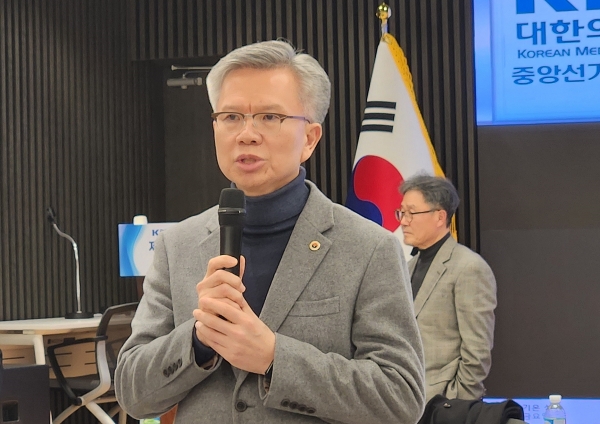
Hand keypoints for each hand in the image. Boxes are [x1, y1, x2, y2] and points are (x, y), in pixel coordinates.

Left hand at [193, 256, 274, 373]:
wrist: (270, 356)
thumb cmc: (261, 335)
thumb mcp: (254, 318)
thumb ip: (242, 306)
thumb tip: (231, 292)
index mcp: (246, 321)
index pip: (225, 309)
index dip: (212, 303)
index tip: (204, 300)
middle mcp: (239, 333)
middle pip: (215, 322)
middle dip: (202, 315)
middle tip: (196, 310)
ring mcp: (233, 346)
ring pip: (211, 334)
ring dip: (202, 327)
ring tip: (198, 322)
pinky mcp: (230, 356)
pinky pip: (214, 345)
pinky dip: (206, 337)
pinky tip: (204, 333)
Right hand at [196, 255, 246, 311]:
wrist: (217, 321)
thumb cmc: (225, 301)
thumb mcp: (231, 286)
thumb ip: (236, 273)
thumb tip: (241, 258)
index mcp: (209, 277)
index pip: (213, 263)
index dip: (224, 260)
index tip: (235, 261)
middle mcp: (203, 285)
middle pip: (220, 274)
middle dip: (236, 281)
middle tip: (242, 289)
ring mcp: (203, 296)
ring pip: (224, 288)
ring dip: (237, 295)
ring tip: (240, 301)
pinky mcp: (206, 308)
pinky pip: (224, 302)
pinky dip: (234, 305)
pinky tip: (236, 309)